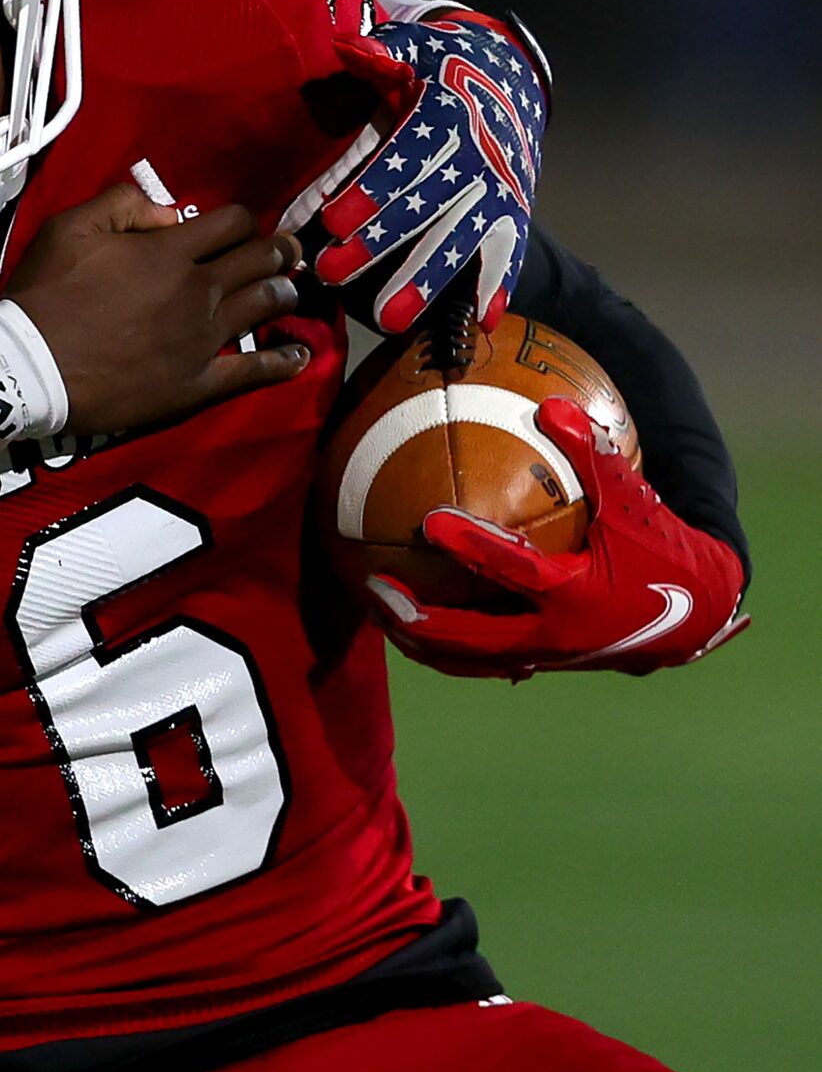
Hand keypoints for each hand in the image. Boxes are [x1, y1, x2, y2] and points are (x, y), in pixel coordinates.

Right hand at [6, 183, 307, 435]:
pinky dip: (283, 361)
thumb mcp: (69, 228)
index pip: (230, 223)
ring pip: (264, 305)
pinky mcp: (197, 383)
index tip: (244, 226)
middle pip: (258, 260)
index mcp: (169, 251)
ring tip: (291, 289)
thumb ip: (122, 205)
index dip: (243, 219)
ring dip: (284, 291)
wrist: (29, 368)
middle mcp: (198, 291)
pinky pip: (253, 371)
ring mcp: (202, 340)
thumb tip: (168, 210)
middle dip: (279, 250)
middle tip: (289, 250)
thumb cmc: (44, 296)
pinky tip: (300, 356)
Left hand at [313, 13, 546, 332]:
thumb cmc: (438, 66)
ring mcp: (500, 189)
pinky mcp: (516, 212)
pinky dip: (498, 286)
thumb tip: (347, 48)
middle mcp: (477, 156)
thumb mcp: (411, 49)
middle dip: (380, 242)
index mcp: (446, 115)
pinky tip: (481, 321)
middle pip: (426, 206)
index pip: (405, 157)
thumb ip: (377, 57)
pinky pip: (509, 253)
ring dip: (426, 280)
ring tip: (389, 319)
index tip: (333, 221)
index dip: (371, 189)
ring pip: (462, 239)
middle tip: (334, 272)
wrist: (509, 73)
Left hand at [364, 397, 748, 677]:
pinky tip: (415, 624)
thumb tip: (553, 406)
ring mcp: (544, 658)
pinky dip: (446, 647)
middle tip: (373, 585)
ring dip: (420, 639)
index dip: (472, 545)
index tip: (430, 522)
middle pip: (467, 638)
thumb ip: (595, 459)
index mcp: (575, 597)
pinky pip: (480, 662)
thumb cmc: (665, 555)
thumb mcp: (635, 506)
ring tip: (379, 611)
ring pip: (466, 661)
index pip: (513, 570)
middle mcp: (553, 637)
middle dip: (414, 617)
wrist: (698, 618)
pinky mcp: (541, 665)